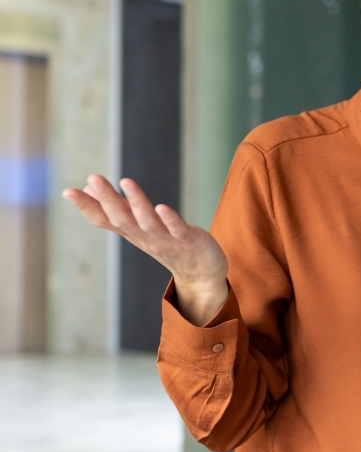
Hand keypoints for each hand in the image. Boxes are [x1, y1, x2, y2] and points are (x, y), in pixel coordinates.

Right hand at [63, 174, 228, 325]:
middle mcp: (144, 237)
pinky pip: (177, 229)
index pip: (104, 220)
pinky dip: (169, 219)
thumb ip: (116, 210)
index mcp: (131, 233)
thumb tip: (88, 188)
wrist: (202, 274)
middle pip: (121, 218)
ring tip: (125, 182)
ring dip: (136, 202)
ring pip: (147, 222)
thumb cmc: (168, 245)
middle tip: (93, 177)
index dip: (87, 207)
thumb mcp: (138, 228)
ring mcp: (166, 240)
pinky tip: (161, 206)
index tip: (67, 191)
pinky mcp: (188, 240)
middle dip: (107, 198)